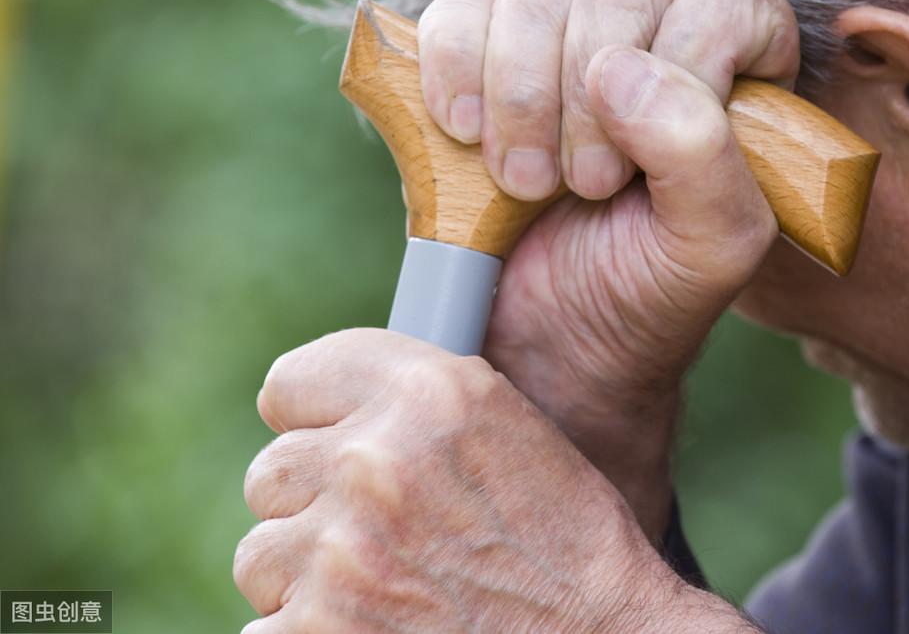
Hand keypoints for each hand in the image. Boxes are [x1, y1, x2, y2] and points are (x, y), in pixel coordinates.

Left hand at [234, 330, 754, 632]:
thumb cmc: (564, 538)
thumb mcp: (502, 424)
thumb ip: (406, 404)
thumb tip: (320, 417)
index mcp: (427, 393)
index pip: (290, 382)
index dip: (313, 420)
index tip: (331, 444)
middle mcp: (376, 462)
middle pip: (271, 472)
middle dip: (314, 505)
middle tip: (383, 533)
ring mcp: (341, 556)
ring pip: (261, 554)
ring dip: (308, 575)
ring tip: (387, 586)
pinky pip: (265, 627)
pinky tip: (378, 625)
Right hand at [417, 0, 799, 535]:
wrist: (549, 346)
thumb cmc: (645, 293)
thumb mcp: (711, 247)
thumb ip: (701, 156)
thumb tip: (616, 66)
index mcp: (734, 70)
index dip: (687, 62)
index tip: (648, 160)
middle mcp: (650, 37)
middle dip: (588, 99)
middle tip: (586, 188)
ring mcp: (559, 40)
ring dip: (519, 96)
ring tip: (524, 183)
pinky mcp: (477, 55)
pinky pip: (459, 9)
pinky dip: (453, 69)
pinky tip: (464, 136)